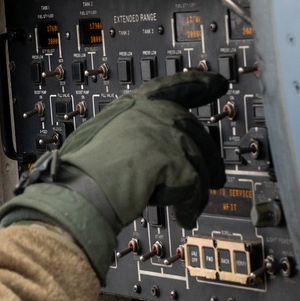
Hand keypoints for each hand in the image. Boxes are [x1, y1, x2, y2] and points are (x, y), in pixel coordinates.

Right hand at [0, 71, 228, 279]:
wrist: (81, 188)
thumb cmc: (83, 168)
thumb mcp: (106, 134)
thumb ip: (134, 133)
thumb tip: (153, 153)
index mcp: (135, 103)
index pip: (174, 86)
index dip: (199, 84)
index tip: (217, 83)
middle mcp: (155, 113)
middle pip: (195, 133)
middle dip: (208, 159)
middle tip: (215, 177)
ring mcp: (167, 136)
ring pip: (199, 164)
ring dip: (196, 190)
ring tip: (188, 207)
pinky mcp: (177, 163)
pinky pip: (196, 189)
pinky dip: (191, 206)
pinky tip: (185, 217)